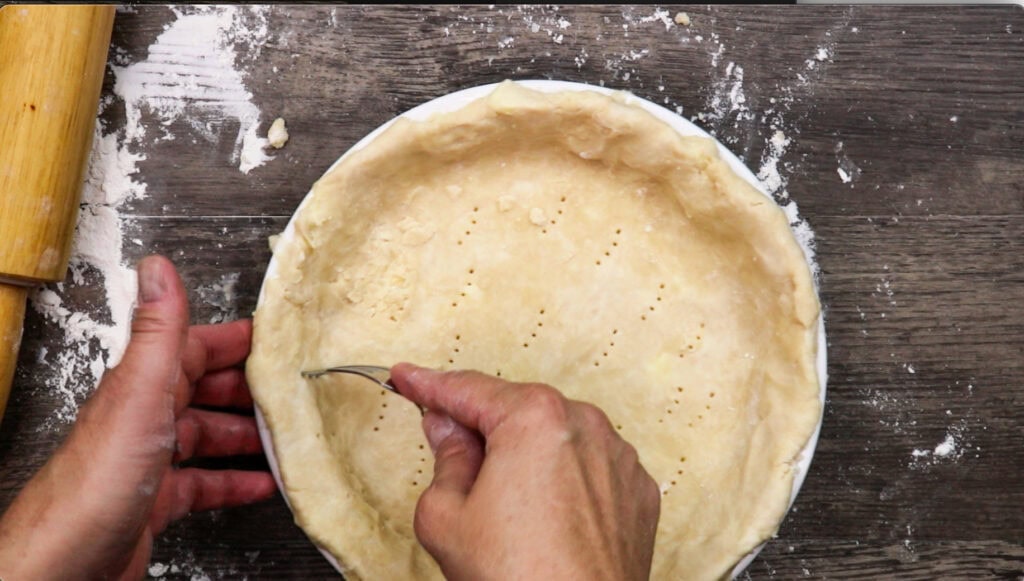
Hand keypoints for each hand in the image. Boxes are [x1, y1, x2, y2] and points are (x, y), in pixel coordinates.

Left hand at [0, 256, 274, 579]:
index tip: (273, 337)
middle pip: (204, 392)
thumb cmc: (98, 483)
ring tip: (283, 436)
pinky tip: (258, 485)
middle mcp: (145, 418)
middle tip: (288, 391)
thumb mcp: (141, 394)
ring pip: (206, 436)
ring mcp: (149, 460)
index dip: (235, 340)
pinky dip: (234, 481)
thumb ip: (158, 332)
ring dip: (246, 435)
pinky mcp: (155, 500)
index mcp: (144, 386)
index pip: (195, 348)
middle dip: (248, 389)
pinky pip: (203, 483)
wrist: (68, 561)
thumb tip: (159, 267)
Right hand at [390, 364, 660, 580]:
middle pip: (515, 411)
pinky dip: (564, 480)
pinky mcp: (637, 491)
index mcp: (534, 418)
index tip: (407, 377)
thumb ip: (445, 459)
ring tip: (503, 507)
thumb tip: (448, 430)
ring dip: (525, 455)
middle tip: (446, 449)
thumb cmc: (518, 578)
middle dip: (480, 427)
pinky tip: (544, 517)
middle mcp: (585, 424)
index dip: (428, 385)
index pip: (467, 389)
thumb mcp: (446, 517)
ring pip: (555, 438)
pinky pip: (589, 468)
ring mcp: (618, 457)